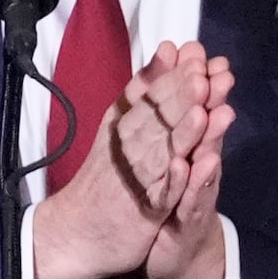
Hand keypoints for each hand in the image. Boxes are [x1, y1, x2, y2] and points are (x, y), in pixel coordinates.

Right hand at [32, 41, 214, 278]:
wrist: (75, 230)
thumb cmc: (106, 175)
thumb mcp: (122, 122)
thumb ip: (145, 88)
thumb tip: (168, 48)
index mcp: (125, 124)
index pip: (150, 95)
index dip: (173, 75)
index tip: (193, 53)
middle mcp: (128, 148)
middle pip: (156, 119)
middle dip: (180, 95)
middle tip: (201, 72)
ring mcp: (135, 179)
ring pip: (160, 152)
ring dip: (180, 133)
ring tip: (200, 112)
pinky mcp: (141, 210)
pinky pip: (157, 194)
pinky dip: (170, 181)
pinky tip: (184, 168)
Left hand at [148, 55, 235, 278]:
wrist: (177, 252)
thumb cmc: (173, 195)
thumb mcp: (170, 153)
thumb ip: (173, 117)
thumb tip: (173, 72)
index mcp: (189, 144)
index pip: (196, 108)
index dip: (199, 80)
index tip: (200, 51)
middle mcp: (199, 163)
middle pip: (207, 128)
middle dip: (212, 100)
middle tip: (219, 72)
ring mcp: (197, 191)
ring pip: (206, 161)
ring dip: (212, 138)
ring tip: (216, 113)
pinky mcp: (188, 220)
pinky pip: (191, 200)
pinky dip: (192, 184)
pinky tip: (191, 167)